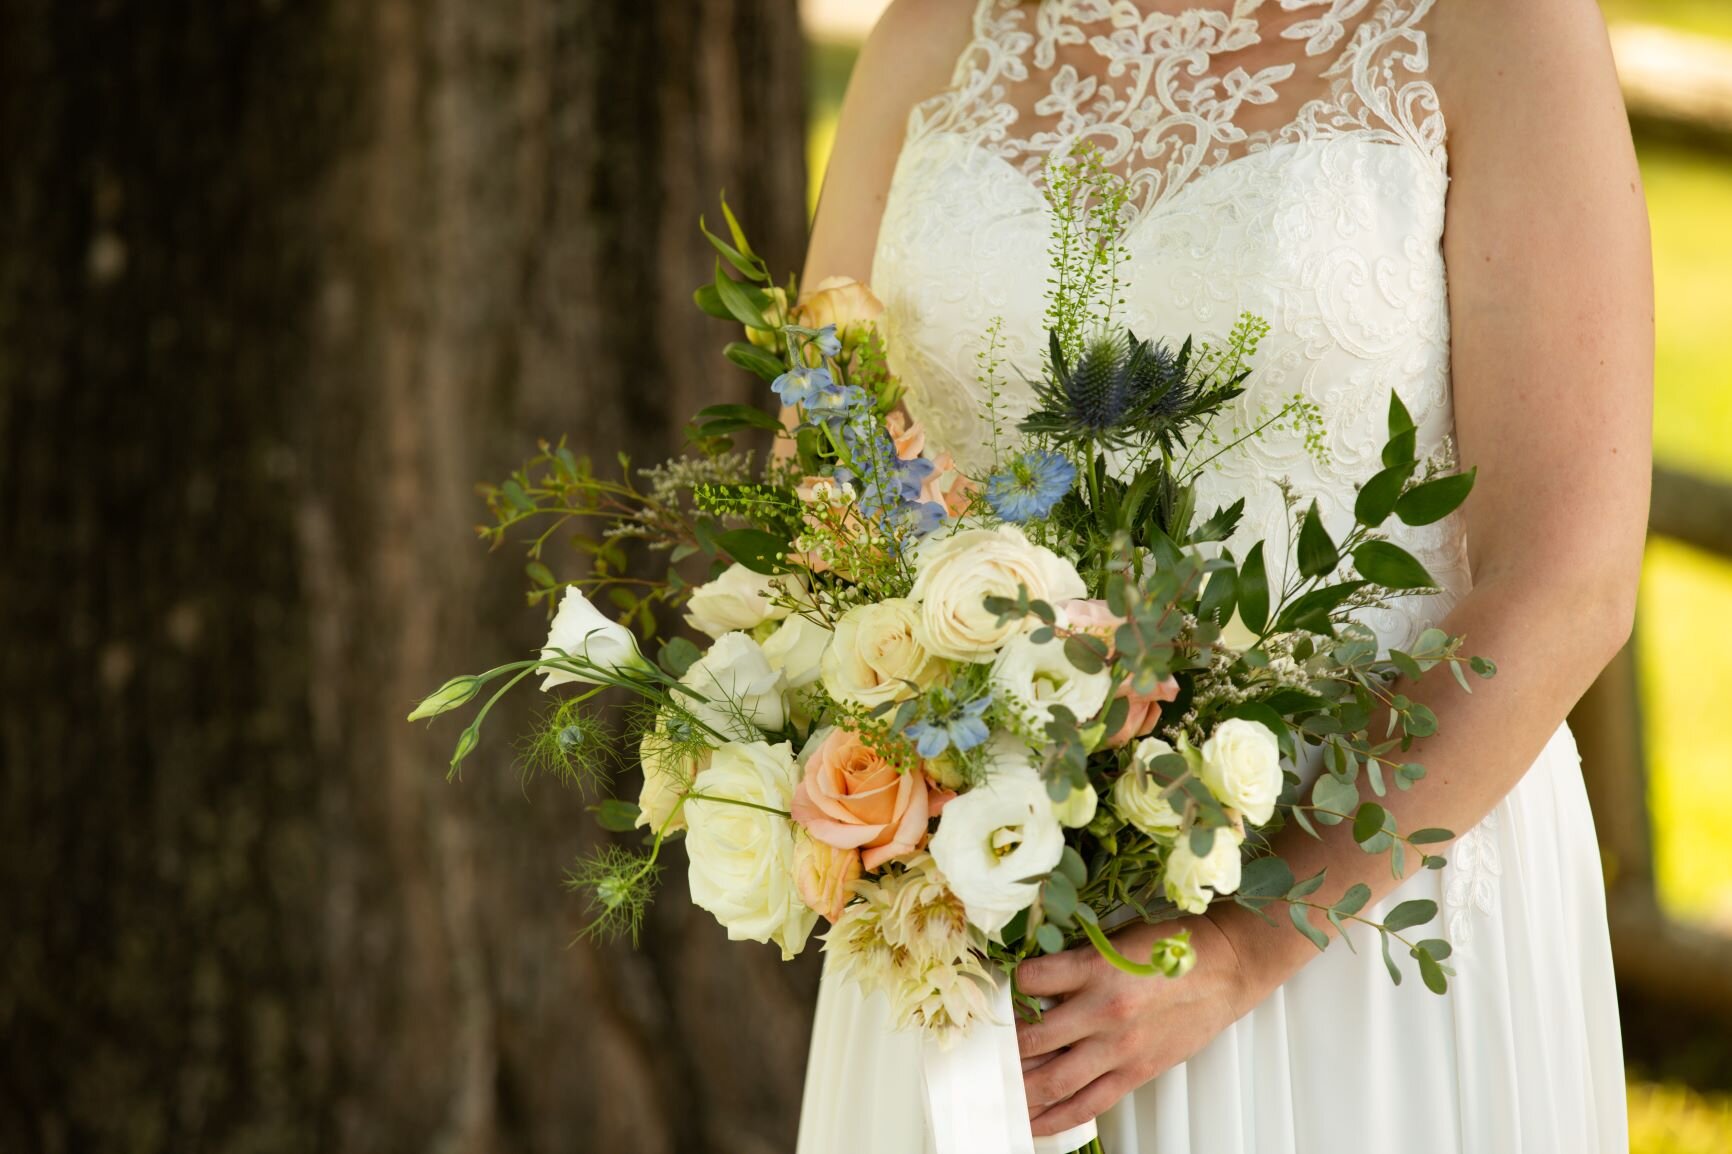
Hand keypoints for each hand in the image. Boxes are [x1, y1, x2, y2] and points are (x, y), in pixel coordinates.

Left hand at [1014, 914, 1252, 1135]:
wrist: (1224, 970)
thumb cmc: (1172, 948)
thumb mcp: (1115, 939)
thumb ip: (1074, 961)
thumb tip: (1034, 978)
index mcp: (1095, 968)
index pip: (1031, 979)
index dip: (1010, 983)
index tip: (999, 988)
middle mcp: (1103, 1011)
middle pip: (1033, 1038)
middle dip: (1004, 1046)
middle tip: (987, 1048)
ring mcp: (1118, 1048)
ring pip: (1053, 1080)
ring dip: (1020, 1088)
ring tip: (998, 1090)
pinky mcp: (1134, 1073)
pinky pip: (1087, 1105)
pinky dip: (1054, 1119)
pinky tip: (1032, 1121)